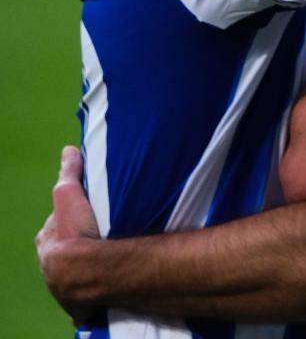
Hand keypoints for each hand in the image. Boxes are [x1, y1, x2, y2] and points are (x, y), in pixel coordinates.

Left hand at [37, 146, 99, 323]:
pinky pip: (86, 298)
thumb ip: (70, 174)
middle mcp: (50, 267)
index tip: (84, 219)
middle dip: (75, 248)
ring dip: (87, 270)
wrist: (84, 272)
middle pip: (63, 253)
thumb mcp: (70, 196)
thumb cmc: (77, 234)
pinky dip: (94, 293)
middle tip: (98, 240)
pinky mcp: (79, 306)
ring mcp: (63, 288)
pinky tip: (107, 288)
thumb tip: (68, 150)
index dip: (69, 222)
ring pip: (74, 275)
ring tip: (107, 262)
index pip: (55, 229)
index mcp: (47, 243)